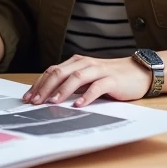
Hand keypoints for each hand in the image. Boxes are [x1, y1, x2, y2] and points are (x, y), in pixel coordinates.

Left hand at [23, 55, 153, 106]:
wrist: (138, 73)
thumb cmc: (110, 78)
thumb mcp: (87, 79)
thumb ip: (71, 84)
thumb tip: (49, 96)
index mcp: (76, 63)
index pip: (52, 71)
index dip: (39, 84)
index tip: (28, 97)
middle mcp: (84, 64)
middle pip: (59, 73)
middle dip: (45, 88)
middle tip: (35, 101)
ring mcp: (98, 70)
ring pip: (75, 77)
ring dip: (62, 90)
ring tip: (53, 102)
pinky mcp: (112, 80)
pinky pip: (97, 87)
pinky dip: (86, 95)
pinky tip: (79, 104)